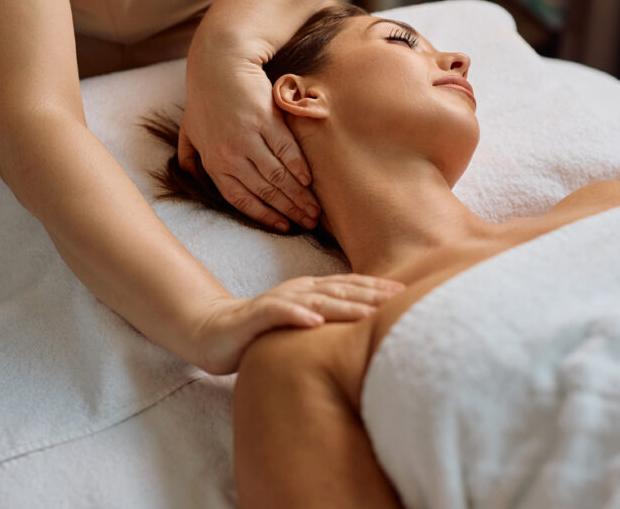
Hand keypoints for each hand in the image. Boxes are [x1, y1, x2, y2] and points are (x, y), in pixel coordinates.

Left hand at [179, 37, 319, 231]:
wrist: (220, 62)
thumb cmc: (205, 96)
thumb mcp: (190, 130)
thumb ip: (190, 157)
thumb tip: (191, 176)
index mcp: (213, 161)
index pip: (241, 199)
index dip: (264, 216)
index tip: (284, 227)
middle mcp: (229, 154)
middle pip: (264, 191)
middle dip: (289, 210)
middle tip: (309, 222)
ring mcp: (248, 137)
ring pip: (277, 176)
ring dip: (299, 195)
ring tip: (315, 208)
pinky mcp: (266, 120)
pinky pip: (287, 151)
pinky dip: (299, 168)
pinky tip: (309, 180)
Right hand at [191, 274, 406, 374]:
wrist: (214, 333)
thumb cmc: (263, 331)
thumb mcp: (302, 323)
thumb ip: (328, 320)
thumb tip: (366, 326)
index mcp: (310, 290)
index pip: (349, 286)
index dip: (376, 287)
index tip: (406, 292)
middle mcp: (298, 290)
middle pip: (339, 289)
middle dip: (370, 293)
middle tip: (398, 299)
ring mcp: (277, 300)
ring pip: (315, 300)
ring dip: (343, 305)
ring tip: (368, 311)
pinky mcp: (256, 315)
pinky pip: (278, 312)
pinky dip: (297, 315)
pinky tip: (315, 322)